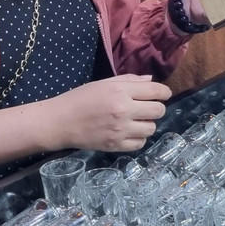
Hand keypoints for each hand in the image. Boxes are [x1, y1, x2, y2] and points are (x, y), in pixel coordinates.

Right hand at [42, 75, 170, 152]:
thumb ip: (129, 80)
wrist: (60, 122)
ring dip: (147, 124)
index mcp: (120, 91)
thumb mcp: (104, 83)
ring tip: (136, 121)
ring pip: (151, 128)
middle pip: (159, 110)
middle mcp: (123, 110)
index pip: (156, 90)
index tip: (163, 94)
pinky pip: (140, 143)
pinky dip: (138, 138)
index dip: (164, 92)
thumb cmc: (80, 98)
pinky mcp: (115, 145)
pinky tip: (129, 132)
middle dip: (156, 108)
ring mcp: (120, 130)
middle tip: (146, 108)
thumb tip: (151, 80)